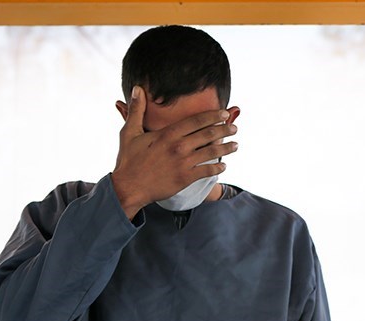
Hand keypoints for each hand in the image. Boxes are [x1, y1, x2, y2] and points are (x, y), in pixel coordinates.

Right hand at [111, 86, 238, 218]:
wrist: (129, 187)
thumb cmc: (129, 160)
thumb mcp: (129, 132)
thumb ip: (137, 110)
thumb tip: (137, 89)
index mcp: (167, 134)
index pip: (196, 121)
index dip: (213, 116)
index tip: (224, 114)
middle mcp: (178, 147)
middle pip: (208, 135)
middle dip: (224, 130)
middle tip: (235, 128)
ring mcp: (183, 163)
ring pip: (211, 153)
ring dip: (226, 148)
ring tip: (236, 145)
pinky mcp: (185, 178)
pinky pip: (207, 171)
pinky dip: (217, 168)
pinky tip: (224, 165)